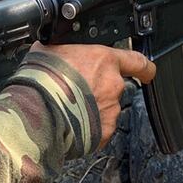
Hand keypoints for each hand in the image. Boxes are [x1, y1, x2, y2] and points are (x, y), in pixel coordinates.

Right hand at [30, 42, 155, 146]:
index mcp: (104, 61)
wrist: (35, 112)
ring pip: (105, 109)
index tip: (147, 71)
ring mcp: (110, 110)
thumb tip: (59, 49)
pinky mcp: (104, 133)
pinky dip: (87, 128)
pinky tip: (69, 124)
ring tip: (66, 110)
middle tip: (74, 94)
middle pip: (113, 88)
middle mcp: (113, 85)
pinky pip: (99, 130)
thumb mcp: (49, 50)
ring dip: (91, 110)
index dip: (144, 67)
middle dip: (97, 92)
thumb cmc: (40, 80)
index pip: (136, 61)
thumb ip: (65, 50)